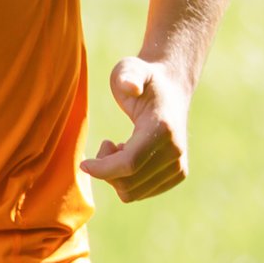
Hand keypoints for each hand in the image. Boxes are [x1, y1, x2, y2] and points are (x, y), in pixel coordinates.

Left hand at [81, 54, 191, 198]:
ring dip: (116, 175)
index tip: (84, 162)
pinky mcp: (178, 175)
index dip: (102, 169)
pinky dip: (128, 180)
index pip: (128, 164)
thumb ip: (127, 75)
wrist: (172, 88)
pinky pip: (141, 194)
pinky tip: (130, 155)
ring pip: (132, 193)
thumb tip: (130, 87)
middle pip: (128, 183)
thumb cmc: (144, 78)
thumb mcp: (131, 68)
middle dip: (106, 170)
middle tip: (107, 144)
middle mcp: (176, 152)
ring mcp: (179, 166)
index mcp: (163, 130)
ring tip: (120, 147)